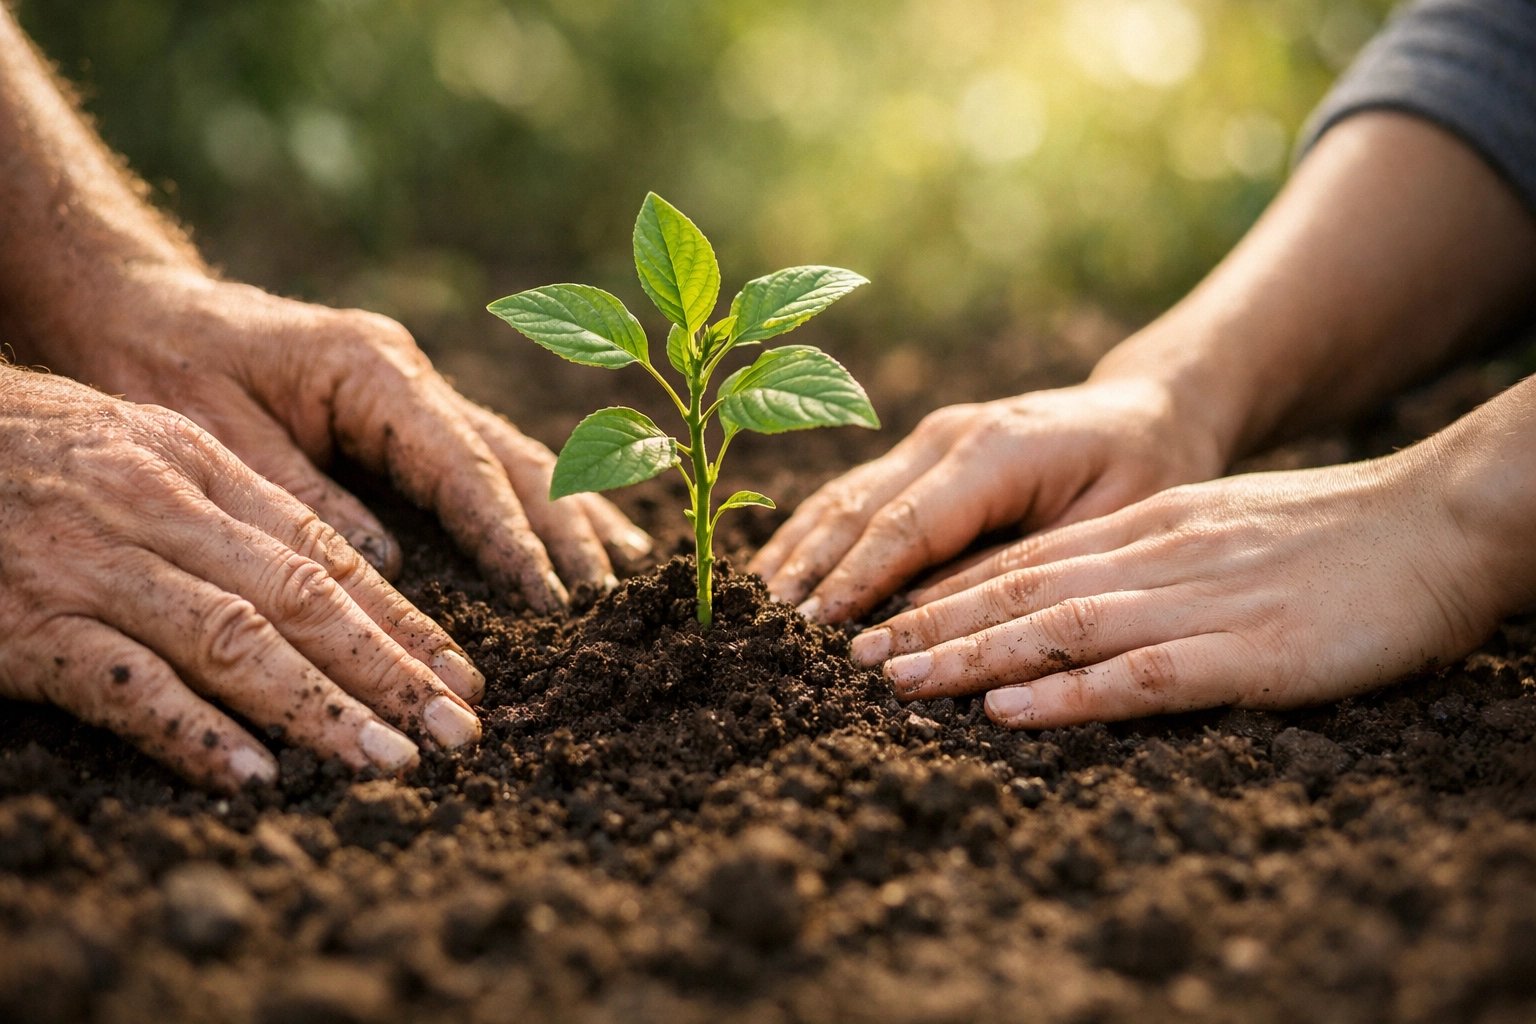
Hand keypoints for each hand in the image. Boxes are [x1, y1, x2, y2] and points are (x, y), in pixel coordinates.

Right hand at [0, 366, 489, 790]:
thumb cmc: (25, 444)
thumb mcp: (140, 443)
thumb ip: (233, 502)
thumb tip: (339, 566)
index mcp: (198, 465)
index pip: (327, 551)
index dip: (402, 619)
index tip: (462, 673)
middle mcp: (159, 508)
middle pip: (303, 598)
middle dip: (392, 670)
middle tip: (460, 729)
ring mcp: (91, 565)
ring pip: (233, 639)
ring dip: (320, 707)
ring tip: (389, 759)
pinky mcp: (22, 623)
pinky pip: (122, 683)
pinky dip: (190, 729)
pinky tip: (250, 773)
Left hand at [28, 264, 649, 610]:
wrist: (131, 301)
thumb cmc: (158, 360)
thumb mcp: (210, 432)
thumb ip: (301, 496)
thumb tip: (388, 569)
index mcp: (369, 369)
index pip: (462, 464)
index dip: (510, 535)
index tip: (550, 598)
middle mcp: (406, 374)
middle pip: (510, 457)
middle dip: (564, 528)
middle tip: (607, 599)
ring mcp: (410, 389)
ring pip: (513, 454)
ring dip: (570, 510)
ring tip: (623, 567)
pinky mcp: (402, 411)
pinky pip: (485, 460)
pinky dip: (536, 500)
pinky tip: (581, 529)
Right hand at [750, 378, 1223, 622]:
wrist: (1145, 411)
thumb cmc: (1143, 473)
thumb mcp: (1107, 527)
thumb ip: (1023, 568)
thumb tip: (930, 619)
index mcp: (995, 450)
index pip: (905, 524)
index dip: (855, 580)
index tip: (814, 630)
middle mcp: (947, 435)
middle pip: (858, 510)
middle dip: (809, 573)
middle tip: (764, 631)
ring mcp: (927, 437)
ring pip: (842, 498)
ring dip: (797, 554)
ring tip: (755, 608)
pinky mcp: (918, 451)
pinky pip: (852, 495)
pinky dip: (811, 534)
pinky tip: (779, 572)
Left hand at [849, 450, 1513, 728]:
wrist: (1442, 521)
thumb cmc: (1337, 536)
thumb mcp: (1221, 530)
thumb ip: (1151, 556)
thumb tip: (1082, 593)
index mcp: (1149, 528)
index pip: (1025, 557)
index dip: (945, 590)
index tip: (881, 617)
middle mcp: (1156, 556)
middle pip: (1020, 588)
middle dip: (929, 622)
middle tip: (853, 654)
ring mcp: (1199, 602)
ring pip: (1059, 626)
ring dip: (969, 654)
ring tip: (896, 679)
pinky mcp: (1251, 652)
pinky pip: (1142, 675)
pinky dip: (1068, 692)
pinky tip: (1010, 708)